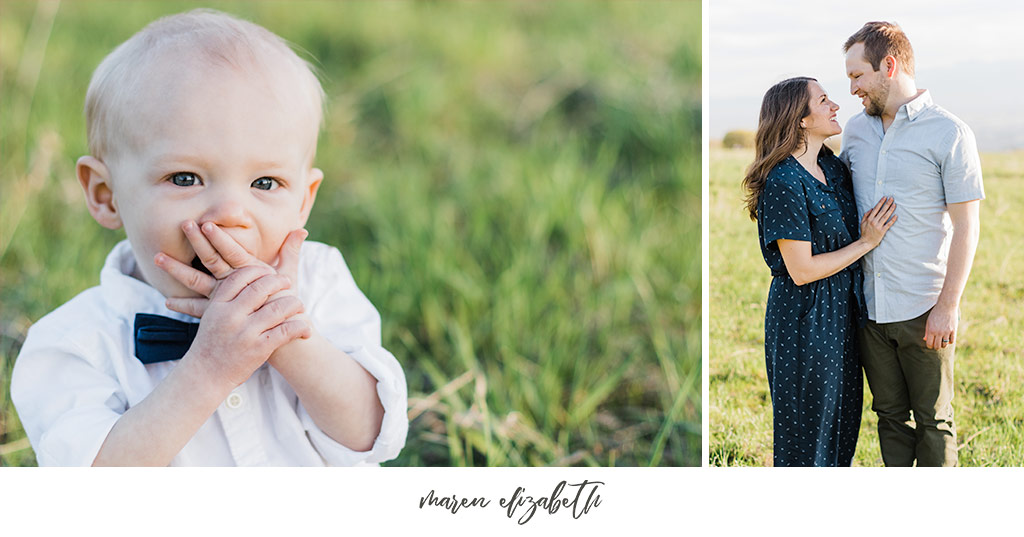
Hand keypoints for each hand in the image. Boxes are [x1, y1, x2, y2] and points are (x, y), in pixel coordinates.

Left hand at [154, 221, 306, 317]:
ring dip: (177, 269)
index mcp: (252, 271)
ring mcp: (227, 298)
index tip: (206, 225)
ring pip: (199, 281)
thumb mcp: (290, 275)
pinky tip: (168, 301)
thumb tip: (300, 230)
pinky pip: (199, 308)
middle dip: (197, 242)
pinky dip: (184, 304)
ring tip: (157, 258)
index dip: (220, 239)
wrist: (286, 336)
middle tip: (183, 225)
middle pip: (212, 260)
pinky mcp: (221, 312)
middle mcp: (236, 283)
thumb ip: (291, 251)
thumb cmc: (288, 303)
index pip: (233, 251)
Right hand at [182, 265, 310, 386]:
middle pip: (262, 287)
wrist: (205, 376)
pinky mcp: (259, 349)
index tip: (270, 271)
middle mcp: (231, 316)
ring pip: (279, 308)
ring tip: (299, 306)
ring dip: (295, 304)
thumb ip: (228, 297)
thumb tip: (250, 275)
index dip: (260, 269)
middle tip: (288, 283)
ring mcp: (245, 333)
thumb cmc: (212, 343)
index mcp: (218, 305)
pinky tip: (305, 329)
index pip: (241, 276)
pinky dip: (301, 327)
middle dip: (280, 281)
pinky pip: (287, 331)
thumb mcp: (212, 315)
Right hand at [859, 196, 896, 247]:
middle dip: (887, 204)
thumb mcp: (862, 223)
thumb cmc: (864, 232)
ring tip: (894, 205)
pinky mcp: (882, 231)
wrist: (866, 242)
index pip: (876, 208)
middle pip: (882, 211)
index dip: (881, 202)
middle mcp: (874, 221)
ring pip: (886, 216)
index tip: (885, 198)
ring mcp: (878, 226)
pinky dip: (892, 220)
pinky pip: (888, 224)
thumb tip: (872, 209)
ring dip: (890, 210)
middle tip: (892, 198)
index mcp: (869, 218)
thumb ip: (866, 215)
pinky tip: (896, 216)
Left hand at [924, 303, 957, 349]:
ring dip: (943, 345)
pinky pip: (952, 341)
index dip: (929, 346)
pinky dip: (949, 342)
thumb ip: (927, 331)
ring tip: (942, 341)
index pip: (929, 344)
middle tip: (936, 344)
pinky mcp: (954, 330)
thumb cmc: (936, 314)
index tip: (930, 345)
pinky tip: (948, 339)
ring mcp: (947, 332)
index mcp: (931, 330)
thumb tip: (925, 339)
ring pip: (945, 345)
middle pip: (937, 346)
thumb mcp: (929, 322)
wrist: (946, 306)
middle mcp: (939, 332)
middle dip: (936, 347)